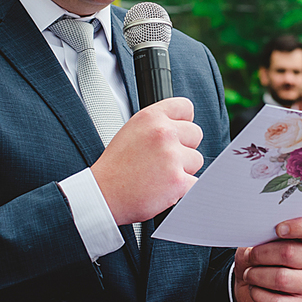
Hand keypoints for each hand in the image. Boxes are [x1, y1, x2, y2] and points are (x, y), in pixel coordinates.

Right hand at [90, 97, 203, 223]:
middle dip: (184, 148)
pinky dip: (184, 188)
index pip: (186, 107)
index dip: (183, 122)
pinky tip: (165, 188)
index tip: (177, 133)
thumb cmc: (117, 165)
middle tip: (163, 159)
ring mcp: (171, 157)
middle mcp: (163, 133)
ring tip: (160, 174)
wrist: (104, 194)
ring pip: (197, 160)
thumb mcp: (133, 129)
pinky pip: (196, 183)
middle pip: (196, 134)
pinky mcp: (178, 181)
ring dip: (184, 169)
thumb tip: (184, 122)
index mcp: (151, 117)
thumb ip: (158, 122)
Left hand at [233, 216, 301, 301]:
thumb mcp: (254, 242)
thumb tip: (257, 238)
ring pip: (281, 279)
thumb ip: (260, 236)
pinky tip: (254, 290)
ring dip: (257, 275)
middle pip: (289, 253)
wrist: (248, 286)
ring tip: (249, 274)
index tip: (278, 229)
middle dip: (261, 254)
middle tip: (250, 257)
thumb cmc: (256, 259)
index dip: (298, 226)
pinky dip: (258, 295)